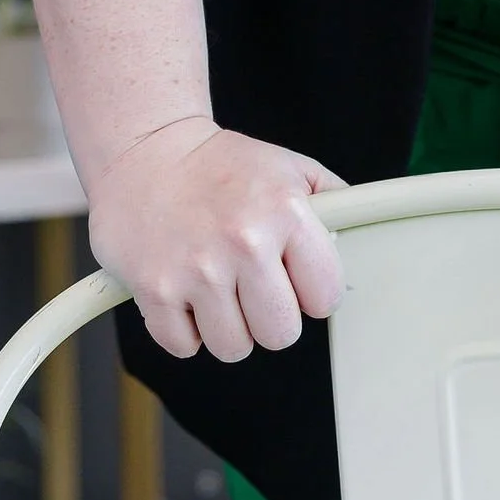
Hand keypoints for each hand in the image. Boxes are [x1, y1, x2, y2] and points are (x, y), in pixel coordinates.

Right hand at [86, 117, 344, 363]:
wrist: (146, 150)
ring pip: (233, 348)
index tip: (294, 280)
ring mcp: (197, 268)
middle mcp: (244, 240)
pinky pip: (184, 347)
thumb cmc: (221, 166)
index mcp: (285, 210)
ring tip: (216, 285)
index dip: (311, 293)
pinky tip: (184, 290)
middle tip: (252, 285)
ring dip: (226, 326)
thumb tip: (353, 248)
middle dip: (269, 316)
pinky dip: (183, 328)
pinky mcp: (155, 289)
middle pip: (281, 334)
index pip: (325, 297)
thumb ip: (333, 207)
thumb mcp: (289, 169)